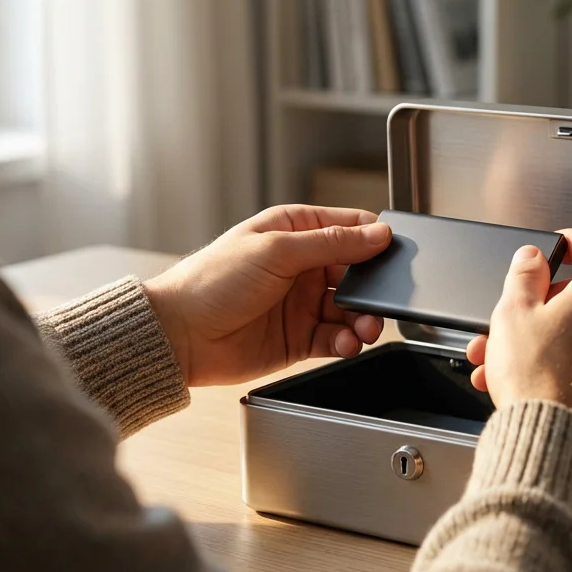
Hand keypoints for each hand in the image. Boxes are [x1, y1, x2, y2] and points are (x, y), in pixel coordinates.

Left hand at [144, 205, 390, 386]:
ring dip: (363, 319)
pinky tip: (345, 343)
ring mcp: (300, 303)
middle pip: (356, 273)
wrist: (180, 335)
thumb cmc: (211, 282)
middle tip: (380, 301)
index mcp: (294, 231)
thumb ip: (331, 243)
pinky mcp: (298, 338)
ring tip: (364, 328)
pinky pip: (336, 338)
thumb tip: (376, 234)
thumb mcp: (276, 250)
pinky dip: (347, 342)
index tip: (391, 254)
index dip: (373, 239)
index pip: (349, 228)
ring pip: (350, 309)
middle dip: (372, 287)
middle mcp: (300, 266)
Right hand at [465, 230, 571, 452]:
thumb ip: (525, 276)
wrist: (555, 445)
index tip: (558, 249)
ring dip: (552, 342)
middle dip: (545, 307)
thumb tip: (532, 258)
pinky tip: (538, 383)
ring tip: (509, 364)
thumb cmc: (537, 381)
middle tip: (512, 323)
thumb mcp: (513, 314)